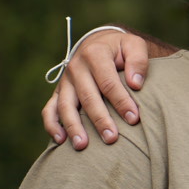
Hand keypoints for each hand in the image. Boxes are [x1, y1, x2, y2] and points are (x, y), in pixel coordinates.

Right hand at [42, 30, 150, 148]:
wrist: (99, 43)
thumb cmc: (121, 49)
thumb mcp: (134, 45)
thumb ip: (138, 60)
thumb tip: (135, 83)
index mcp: (95, 54)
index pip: (108, 82)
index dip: (121, 101)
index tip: (134, 119)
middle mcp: (76, 67)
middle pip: (88, 97)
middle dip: (100, 119)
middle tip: (111, 139)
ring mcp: (65, 81)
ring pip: (65, 106)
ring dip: (73, 127)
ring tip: (82, 146)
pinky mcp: (58, 92)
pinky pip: (50, 109)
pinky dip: (52, 125)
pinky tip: (60, 141)